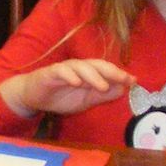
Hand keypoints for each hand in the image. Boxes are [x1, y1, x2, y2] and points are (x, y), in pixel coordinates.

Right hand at [1, 59, 135, 118]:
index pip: (106, 70)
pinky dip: (69, 75)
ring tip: (102, 86)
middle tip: (123, 79)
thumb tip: (124, 88)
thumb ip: (104, 95)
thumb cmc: (61, 97)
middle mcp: (78, 68)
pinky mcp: (49, 73)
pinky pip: (60, 71)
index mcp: (88, 73)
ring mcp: (64, 69)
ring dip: (93, 75)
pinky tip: (76, 82)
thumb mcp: (86, 100)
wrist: (33, 97)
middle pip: (95, 64)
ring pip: (80, 66)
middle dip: (110, 71)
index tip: (133, 80)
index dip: (119, 74)